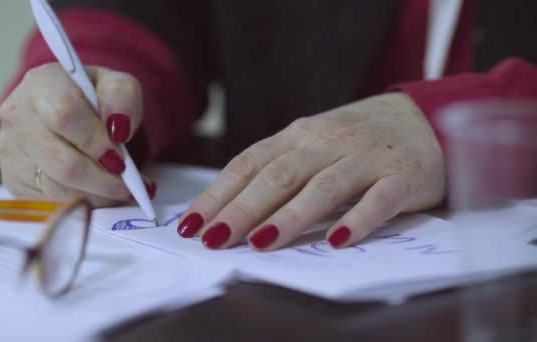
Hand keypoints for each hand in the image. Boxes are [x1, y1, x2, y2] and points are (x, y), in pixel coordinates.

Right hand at [0, 63, 153, 206]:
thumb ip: (122, 96)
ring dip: (96, 196)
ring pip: (57, 188)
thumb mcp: (116, 85)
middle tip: (128, 185)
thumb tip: (118, 128)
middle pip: (61, 161)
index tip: (121, 159)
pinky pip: (50, 202)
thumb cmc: (94, 98)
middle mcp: (17, 115)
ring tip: (120, 192)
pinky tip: (99, 195)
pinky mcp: (13, 179)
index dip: (96, 142)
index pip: (64, 115)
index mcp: (42, 83)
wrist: (70, 111)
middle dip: (102, 179)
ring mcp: (10, 150)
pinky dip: (82, 204)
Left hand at [177, 93, 445, 249]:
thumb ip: (280, 168)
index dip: (218, 194)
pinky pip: (379, 200)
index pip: (249, 164)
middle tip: (214, 240)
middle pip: (278, 176)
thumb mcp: (314, 143)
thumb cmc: (357, 138)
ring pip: (322, 187)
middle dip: (241, 209)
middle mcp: (327, 141)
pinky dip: (357, 220)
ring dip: (290, 216)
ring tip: (261, 242)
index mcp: (299, 135)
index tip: (191, 224)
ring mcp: (365, 157)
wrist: (425, 117)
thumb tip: (230, 208)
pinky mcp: (402, 176)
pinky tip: (338, 241)